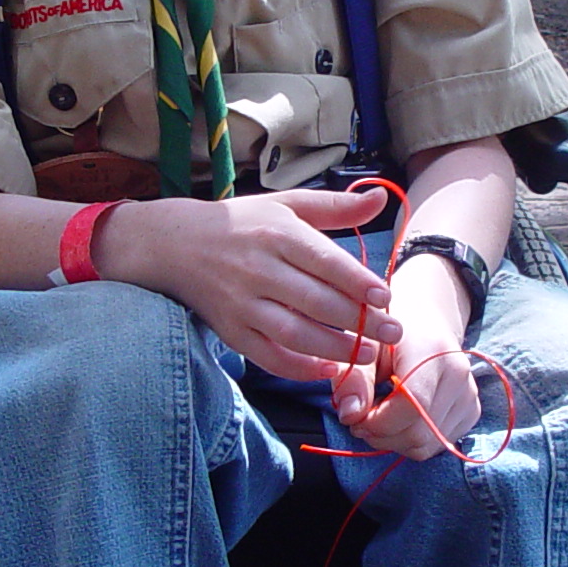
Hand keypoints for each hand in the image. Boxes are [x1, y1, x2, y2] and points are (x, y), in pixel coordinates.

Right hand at [96, 186, 401, 381]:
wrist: (174, 244)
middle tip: (393, 333)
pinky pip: (268, 356)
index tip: (386, 299)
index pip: (325, 262)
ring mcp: (242, 303)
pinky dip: (299, 368)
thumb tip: (381, 196)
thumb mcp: (287, 205)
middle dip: (359, 321)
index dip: (358, 283)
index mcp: (278, 234)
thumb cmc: (242, 223)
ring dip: (334, 348)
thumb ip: (335, 207)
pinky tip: (327, 369)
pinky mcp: (231, 330)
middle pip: (316, 302)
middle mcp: (259, 269)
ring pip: (294, 333)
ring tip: (367, 354)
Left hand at [340, 255, 481, 460]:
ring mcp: (470, 394)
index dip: (377, 423)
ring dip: (395, 441)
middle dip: (381, 435)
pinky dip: (413, 440)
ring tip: (381, 413)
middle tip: (362, 419)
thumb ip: (354, 380)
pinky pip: (437, 444)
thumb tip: (350, 415)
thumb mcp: (361, 347)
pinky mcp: (472, 411)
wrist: (423, 321)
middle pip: (418, 433)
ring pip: (427, 446)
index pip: (411, 405)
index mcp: (432, 350)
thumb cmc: (386, 334)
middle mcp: (459, 373)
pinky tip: (402, 417)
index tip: (354, 416)